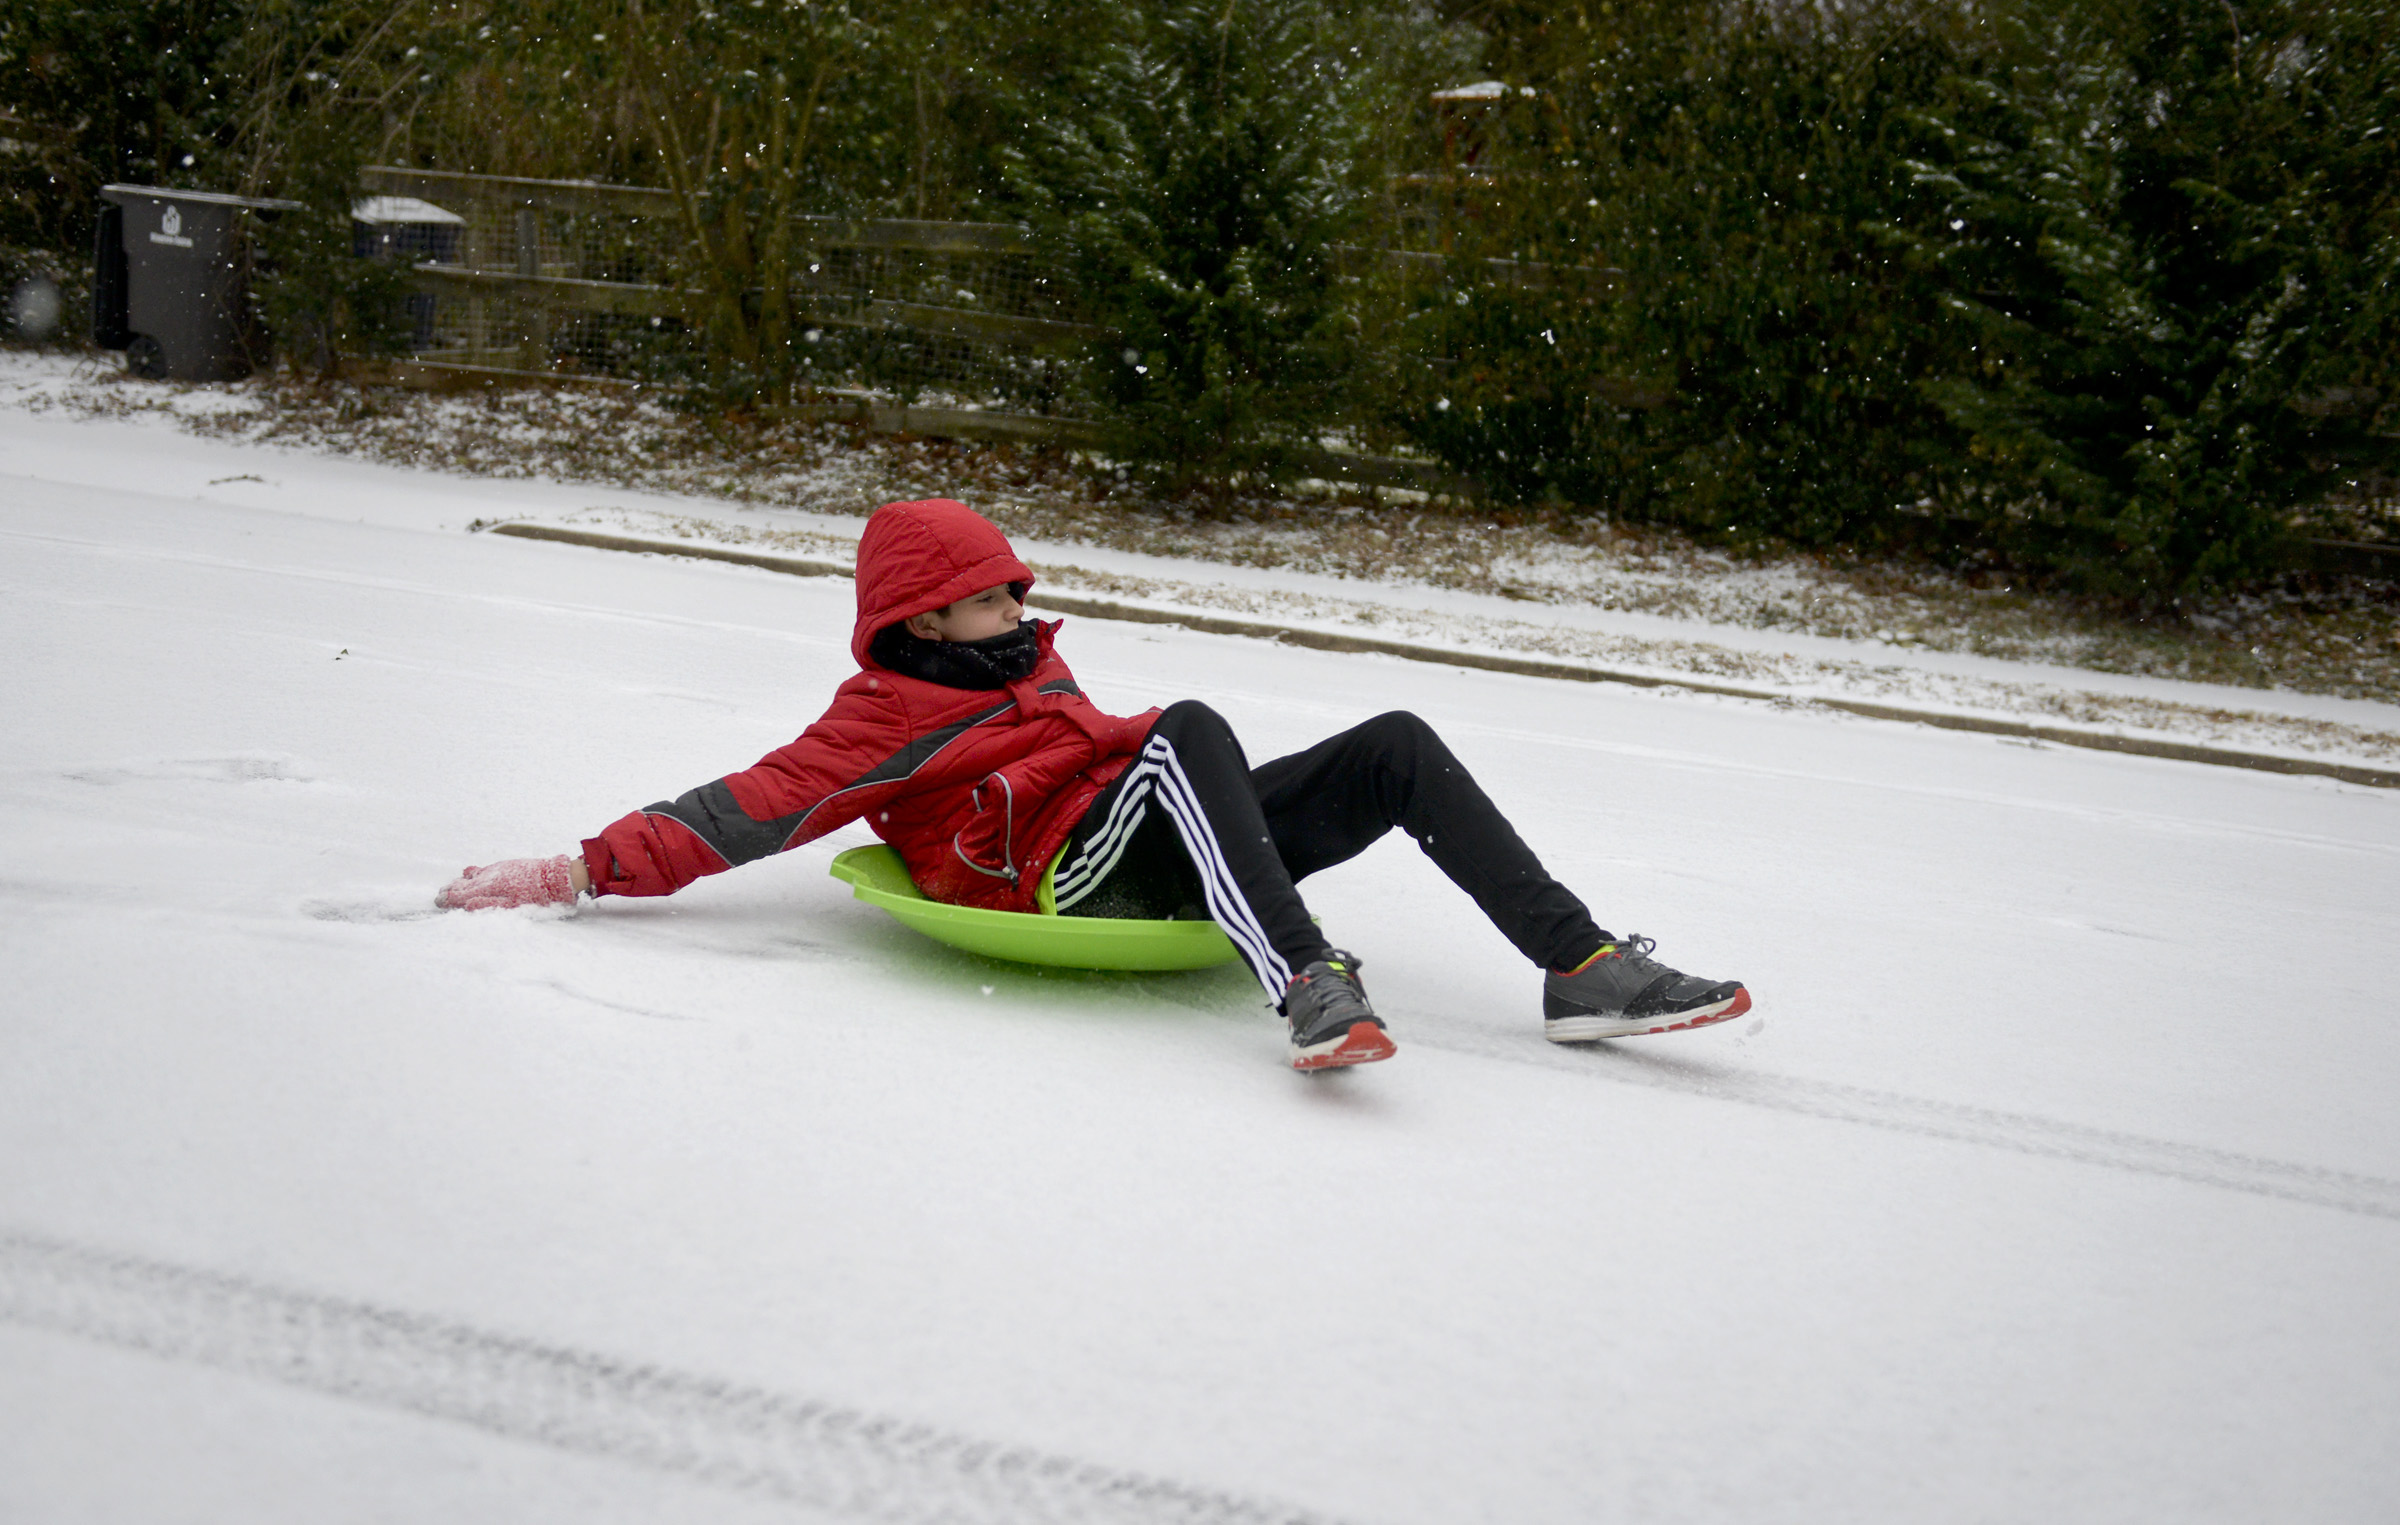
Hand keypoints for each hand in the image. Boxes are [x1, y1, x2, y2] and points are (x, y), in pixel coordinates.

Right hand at [437, 855, 581, 910]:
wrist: (556, 877)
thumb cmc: (537, 897)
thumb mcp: (513, 907)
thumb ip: (487, 905)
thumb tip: (465, 906)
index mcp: (488, 888)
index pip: (461, 894)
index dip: (448, 899)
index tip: (438, 903)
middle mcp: (489, 876)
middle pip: (463, 884)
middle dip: (450, 890)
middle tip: (439, 896)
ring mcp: (497, 869)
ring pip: (472, 876)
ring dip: (460, 882)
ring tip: (450, 886)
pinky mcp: (505, 866)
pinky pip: (483, 869)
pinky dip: (472, 874)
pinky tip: (469, 874)